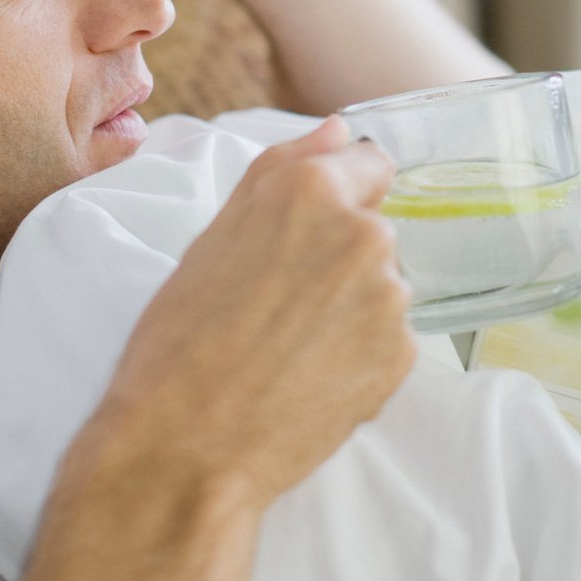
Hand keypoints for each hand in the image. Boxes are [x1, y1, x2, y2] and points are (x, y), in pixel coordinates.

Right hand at [69, 115, 417, 513]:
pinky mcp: (402, 357)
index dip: (336, 196)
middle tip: (275, 303)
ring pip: (380, 288)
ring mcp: (390, 299)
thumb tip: (337, 131)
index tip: (303, 233)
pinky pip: (388, 340)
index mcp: (313, 191)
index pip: (368, 162)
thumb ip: (283, 169)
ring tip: (286, 348)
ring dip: (349, 308)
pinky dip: (358, 355)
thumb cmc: (178, 341)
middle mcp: (365, 235)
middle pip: (372, 230)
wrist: (184, 449)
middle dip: (336, 257)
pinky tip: (307, 378)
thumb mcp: (212, 236)